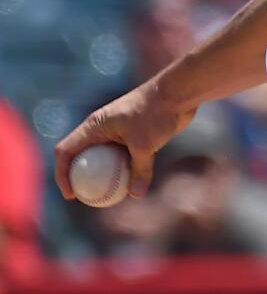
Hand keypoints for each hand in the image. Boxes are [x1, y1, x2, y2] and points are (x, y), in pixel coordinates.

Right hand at [54, 80, 196, 200]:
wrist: (177, 93)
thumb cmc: (156, 114)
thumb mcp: (145, 144)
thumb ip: (139, 170)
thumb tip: (136, 195)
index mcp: (94, 126)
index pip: (65, 151)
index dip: (62, 174)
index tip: (71, 195)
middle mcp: (102, 128)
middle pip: (82, 156)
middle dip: (81, 178)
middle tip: (88, 199)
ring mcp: (117, 130)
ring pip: (104, 157)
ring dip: (104, 175)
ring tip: (109, 197)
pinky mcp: (134, 134)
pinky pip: (123, 156)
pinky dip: (123, 169)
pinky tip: (132, 184)